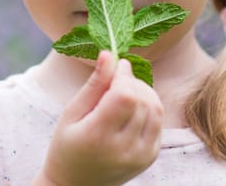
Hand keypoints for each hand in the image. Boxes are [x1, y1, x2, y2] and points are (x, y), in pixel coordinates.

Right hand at [35, 51, 163, 185]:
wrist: (75, 184)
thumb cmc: (67, 144)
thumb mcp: (72, 112)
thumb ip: (94, 84)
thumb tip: (109, 53)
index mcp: (97, 136)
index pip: (125, 96)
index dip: (124, 75)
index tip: (117, 65)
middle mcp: (123, 149)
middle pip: (142, 100)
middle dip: (132, 81)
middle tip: (117, 79)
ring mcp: (139, 156)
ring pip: (155, 109)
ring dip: (144, 92)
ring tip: (125, 91)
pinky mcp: (149, 158)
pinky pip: (158, 122)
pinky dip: (149, 108)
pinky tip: (132, 107)